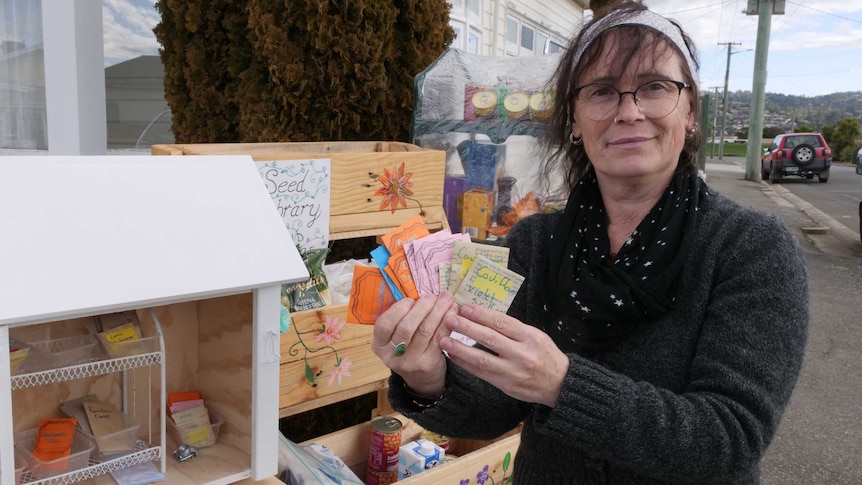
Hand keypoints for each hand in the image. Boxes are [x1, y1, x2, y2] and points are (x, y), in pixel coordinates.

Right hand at [372, 291, 457, 395]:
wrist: (421, 377)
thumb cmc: (408, 347)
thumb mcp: (396, 336)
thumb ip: (402, 317)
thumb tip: (420, 293)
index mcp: (379, 345)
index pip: (384, 324)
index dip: (398, 309)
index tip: (411, 300)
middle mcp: (391, 355)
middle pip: (406, 327)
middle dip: (422, 308)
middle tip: (432, 296)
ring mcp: (410, 361)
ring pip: (425, 331)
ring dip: (438, 311)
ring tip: (446, 299)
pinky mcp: (428, 363)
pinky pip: (439, 337)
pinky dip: (447, 321)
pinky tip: (452, 311)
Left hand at [440, 304, 569, 407]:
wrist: (559, 383)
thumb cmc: (544, 355)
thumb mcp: (535, 336)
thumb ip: (512, 329)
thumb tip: (483, 316)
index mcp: (530, 336)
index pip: (502, 322)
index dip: (481, 314)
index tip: (465, 308)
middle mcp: (522, 353)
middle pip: (490, 338)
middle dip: (467, 328)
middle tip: (450, 320)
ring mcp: (513, 371)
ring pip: (483, 359)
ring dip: (461, 349)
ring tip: (445, 341)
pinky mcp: (506, 385)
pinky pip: (482, 373)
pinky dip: (466, 364)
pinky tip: (454, 356)